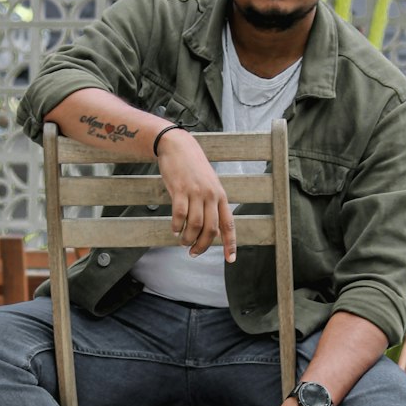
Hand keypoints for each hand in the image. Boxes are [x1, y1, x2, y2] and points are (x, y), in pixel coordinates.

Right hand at [156, 130, 236, 260]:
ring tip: (183, 242)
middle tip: (193, 253)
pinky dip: (177, 226)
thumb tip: (212, 229)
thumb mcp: (209, 185)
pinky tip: (174, 229)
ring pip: (195, 225)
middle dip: (203, 246)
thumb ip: (212, 204)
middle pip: (211, 229)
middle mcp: (211, 195)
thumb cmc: (193, 168)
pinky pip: (179, 214)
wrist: (178, 146)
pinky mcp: (180, 189)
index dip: (231, 244)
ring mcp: (196, 192)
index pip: (229, 224)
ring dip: (188, 238)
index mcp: (220, 196)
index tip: (231, 260)